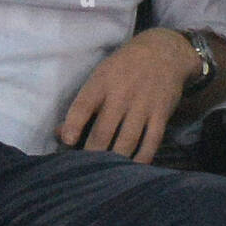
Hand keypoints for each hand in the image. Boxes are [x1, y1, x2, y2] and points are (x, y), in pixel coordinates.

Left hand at [56, 28, 197, 162]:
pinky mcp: (161, 114)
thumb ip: (83, 105)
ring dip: (115, 160)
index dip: (73, 124)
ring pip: (127, 141)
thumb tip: (61, 134)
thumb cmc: (124, 68)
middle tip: (85, 169)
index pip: (83, 105)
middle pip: (103, 131)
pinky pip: (151, 142)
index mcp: (102, 82)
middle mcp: (122, 94)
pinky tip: (133, 169)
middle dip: (92, 153)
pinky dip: (142, 158)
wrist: (163, 52)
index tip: (68, 141)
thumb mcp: (101, 76)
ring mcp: (143, 105)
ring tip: (106, 173)